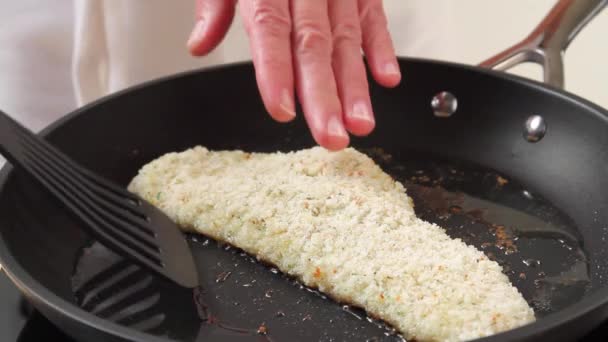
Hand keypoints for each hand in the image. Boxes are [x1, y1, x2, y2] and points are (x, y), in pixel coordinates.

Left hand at [187, 0, 400, 150]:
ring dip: (356, 84)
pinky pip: (374, 15)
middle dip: (324, 95)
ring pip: (348, 38)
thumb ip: (214, 4)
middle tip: (331, 136)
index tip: (282, 110)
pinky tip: (387, 79)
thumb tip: (199, 45)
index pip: (270, 30)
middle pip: (314, 44)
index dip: (276, 73)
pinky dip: (382, 47)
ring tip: (360, 122)